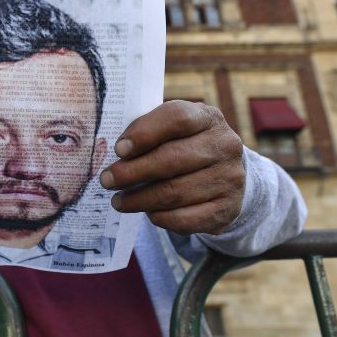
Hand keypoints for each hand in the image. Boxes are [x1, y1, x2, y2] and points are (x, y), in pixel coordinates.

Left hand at [99, 100, 244, 234]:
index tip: (119, 150)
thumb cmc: (184, 146)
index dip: (144, 133)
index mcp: (207, 118)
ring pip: (174, 192)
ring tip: (119, 201)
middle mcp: (225, 145)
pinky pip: (186, 218)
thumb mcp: (171, 130)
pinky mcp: (227, 209)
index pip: (176, 118)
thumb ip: (147, 133)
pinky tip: (147, 213)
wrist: (223, 174)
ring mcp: (230, 178)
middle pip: (171, 159)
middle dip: (132, 172)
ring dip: (139, 199)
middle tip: (107, 181)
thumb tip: (119, 154)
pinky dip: (161, 217)